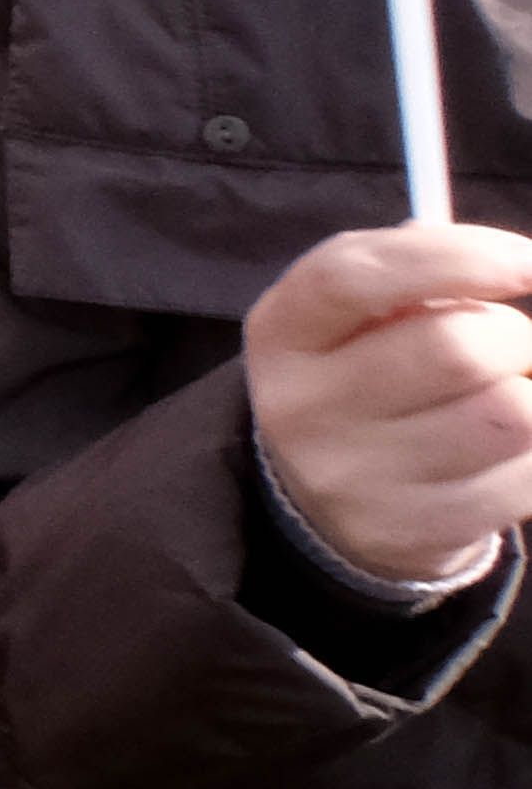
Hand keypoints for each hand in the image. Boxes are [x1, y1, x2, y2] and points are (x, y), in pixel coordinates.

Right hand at [247, 221, 531, 586]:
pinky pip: (526, 478)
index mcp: (282, 333)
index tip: (528, 263)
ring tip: (508, 398)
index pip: (351, 276)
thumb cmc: (370, 375)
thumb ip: (420, 274)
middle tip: (514, 348)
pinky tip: (506, 453)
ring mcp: (352, 478)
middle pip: (459, 348)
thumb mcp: (360, 316)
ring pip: (511, 414)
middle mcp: (303, 407)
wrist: (329, 504)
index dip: (455, 257)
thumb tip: (521, 267)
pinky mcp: (409, 531)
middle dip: (517, 337)